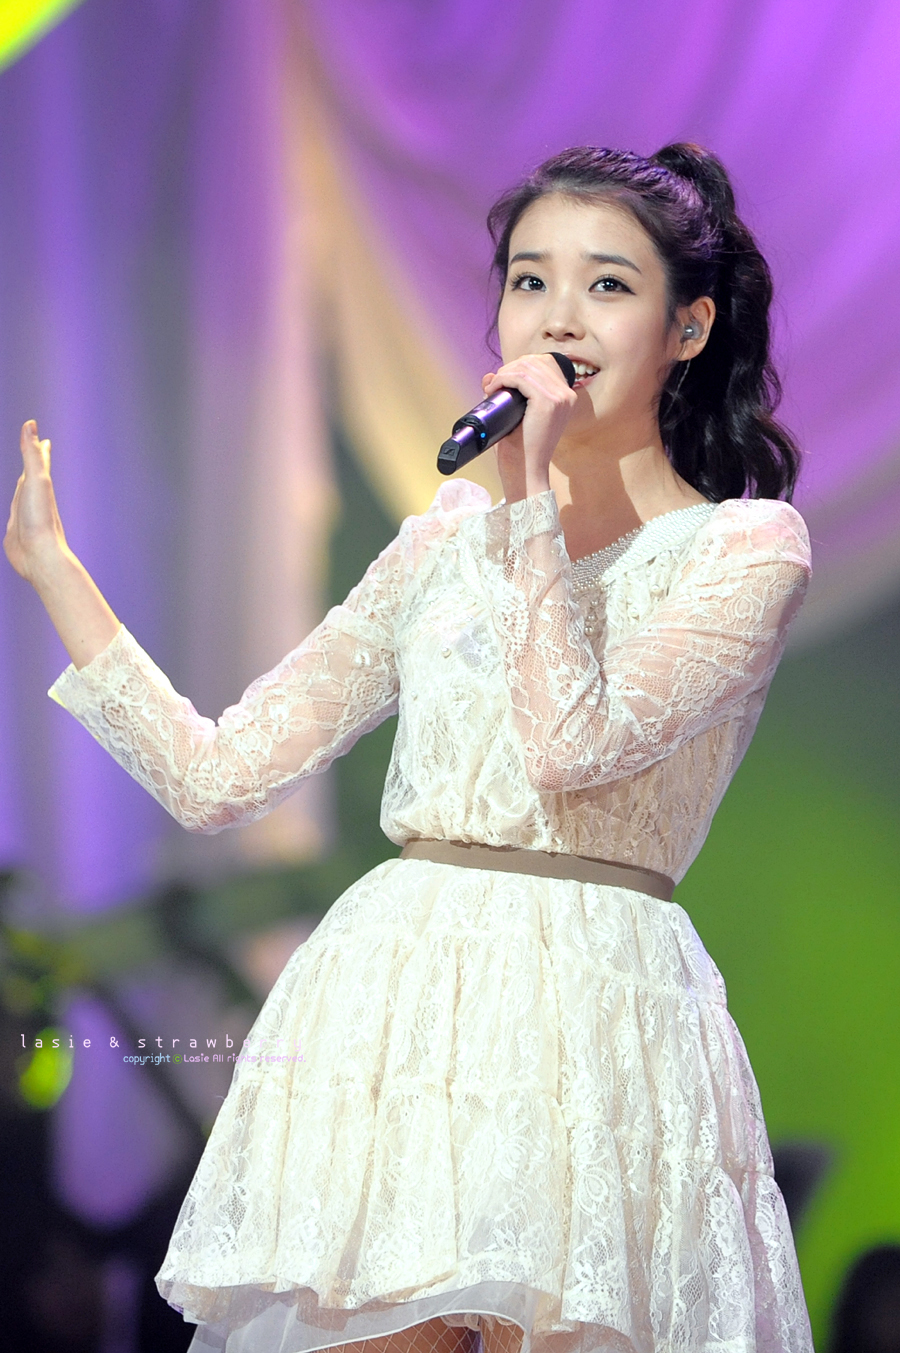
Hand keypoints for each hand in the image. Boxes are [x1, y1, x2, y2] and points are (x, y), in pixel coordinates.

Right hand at [4, 420, 70, 584]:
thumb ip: (32, 455)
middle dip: (35, 464)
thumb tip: (31, 425)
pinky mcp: (16, 534)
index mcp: (39, 487)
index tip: (44, 438)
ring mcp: (25, 517)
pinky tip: (16, 515)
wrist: (41, 557)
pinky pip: (14, 518)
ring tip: (25, 481)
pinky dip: (15, 511)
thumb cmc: (40, 519)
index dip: (40, 449)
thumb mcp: (35, 481)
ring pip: (23, 497)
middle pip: (34, 477)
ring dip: (24, 487)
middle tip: (38, 453)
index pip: (41, 463)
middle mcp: (34, 500)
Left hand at [481, 353, 576, 502]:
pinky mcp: (548, 402)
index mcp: (565, 398)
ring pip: (526, 367)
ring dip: (504, 373)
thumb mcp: (516, 416)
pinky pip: (521, 377)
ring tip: (492, 388)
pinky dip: (503, 379)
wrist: (525, 472)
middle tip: (494, 384)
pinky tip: (494, 389)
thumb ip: (507, 394)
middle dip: (510, 367)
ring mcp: (560, 398)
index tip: (503, 379)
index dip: (520, 365)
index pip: (544, 363)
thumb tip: (489, 375)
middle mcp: (568, 395)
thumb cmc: (521, 450)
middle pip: (535, 361)